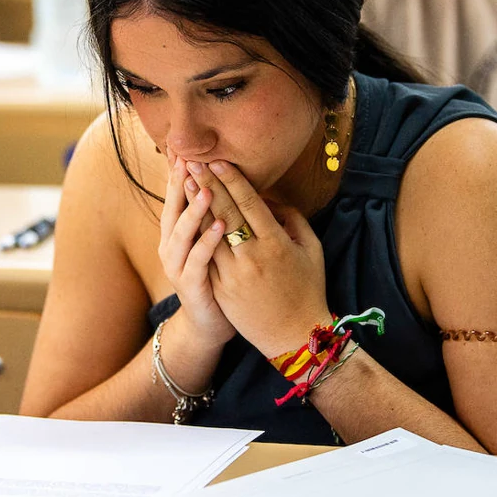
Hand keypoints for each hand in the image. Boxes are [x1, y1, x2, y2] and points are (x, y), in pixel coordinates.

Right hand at [158, 156, 235, 348]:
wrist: (210, 324)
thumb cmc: (216, 277)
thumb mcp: (212, 241)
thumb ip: (213, 212)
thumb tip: (223, 178)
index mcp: (177, 232)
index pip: (176, 195)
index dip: (178, 171)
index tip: (184, 146)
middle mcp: (171, 245)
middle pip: (173, 207)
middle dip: (181, 183)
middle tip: (192, 158)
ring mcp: (177, 266)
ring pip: (182, 233)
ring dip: (194, 210)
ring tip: (208, 189)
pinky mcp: (189, 285)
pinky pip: (197, 261)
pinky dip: (208, 243)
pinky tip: (222, 227)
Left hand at [186, 160, 329, 358]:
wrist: (293, 336)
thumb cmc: (307, 288)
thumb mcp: (312, 249)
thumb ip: (293, 219)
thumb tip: (269, 199)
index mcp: (277, 243)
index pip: (249, 203)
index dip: (232, 180)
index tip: (218, 161)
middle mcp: (253, 256)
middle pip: (225, 212)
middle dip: (207, 184)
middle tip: (193, 161)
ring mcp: (234, 274)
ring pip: (209, 233)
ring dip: (195, 205)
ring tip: (183, 181)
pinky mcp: (221, 289)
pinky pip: (206, 256)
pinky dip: (195, 234)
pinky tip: (186, 217)